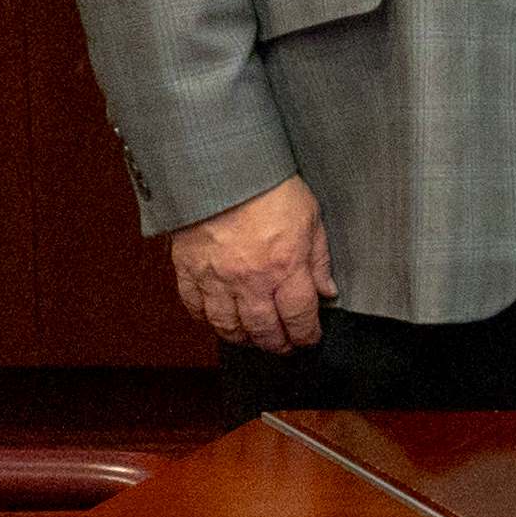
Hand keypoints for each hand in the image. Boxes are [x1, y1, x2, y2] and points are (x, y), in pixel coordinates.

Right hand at [167, 172, 332, 352]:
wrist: (221, 169)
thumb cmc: (269, 188)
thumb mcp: (311, 219)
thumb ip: (319, 260)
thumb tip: (327, 291)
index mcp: (285, 266)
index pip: (299, 316)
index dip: (306, 334)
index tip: (309, 339)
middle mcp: (250, 280)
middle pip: (263, 329)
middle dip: (276, 344)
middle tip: (283, 347)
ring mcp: (216, 278)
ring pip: (227, 326)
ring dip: (242, 338)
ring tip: (252, 339)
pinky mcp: (188, 270)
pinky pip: (194, 307)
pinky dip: (206, 319)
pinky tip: (216, 320)